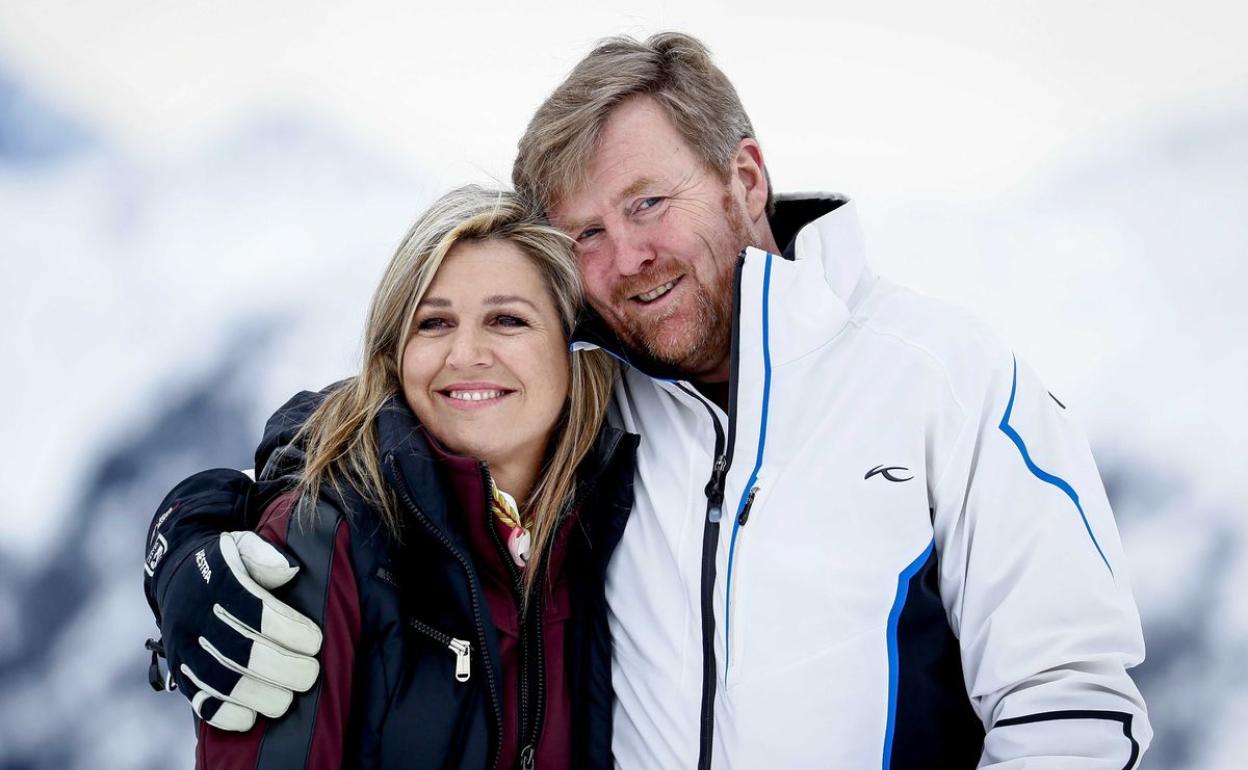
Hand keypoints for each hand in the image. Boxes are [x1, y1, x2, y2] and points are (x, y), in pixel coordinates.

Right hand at [158, 531, 321, 730]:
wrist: (177, 573)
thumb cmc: (226, 562)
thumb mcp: (243, 544)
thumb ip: (266, 555)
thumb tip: (290, 571)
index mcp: (217, 583)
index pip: (256, 612)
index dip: (289, 630)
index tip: (315, 641)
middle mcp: (196, 618)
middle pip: (242, 653)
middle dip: (283, 668)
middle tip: (310, 674)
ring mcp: (184, 649)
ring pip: (222, 682)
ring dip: (260, 696)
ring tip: (288, 698)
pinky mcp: (180, 673)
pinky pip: (199, 701)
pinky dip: (226, 714)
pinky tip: (251, 716)